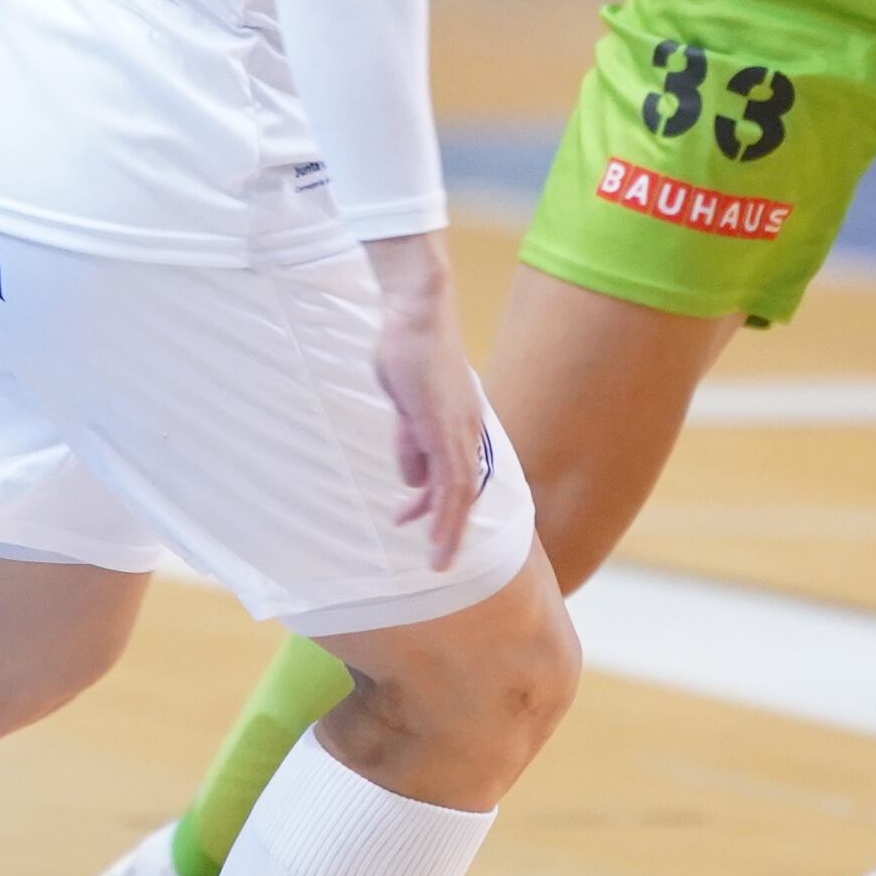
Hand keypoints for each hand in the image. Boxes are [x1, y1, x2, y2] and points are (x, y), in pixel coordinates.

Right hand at [363, 230, 484, 564]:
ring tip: (436, 560)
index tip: (432, 533)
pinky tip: (428, 528)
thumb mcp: (406, 407)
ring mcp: (459, 429)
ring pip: (461, 493)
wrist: (415, 313)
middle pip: (468, 492)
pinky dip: (442, 509)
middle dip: (453, 531)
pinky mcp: (444, 426)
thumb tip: (412, 481)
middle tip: (439, 562)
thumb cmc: (407, 351)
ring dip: (449, 530)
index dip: (451, 511)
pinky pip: (449, 477)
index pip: (463, 479)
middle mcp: (468, 431)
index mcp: (461, 425)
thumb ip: (411, 442)